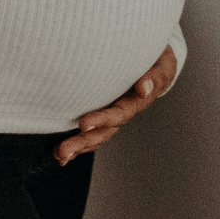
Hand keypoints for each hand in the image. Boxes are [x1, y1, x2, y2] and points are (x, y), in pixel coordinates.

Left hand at [55, 46, 178, 164]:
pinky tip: (59, 154)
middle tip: (62, 151)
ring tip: (59, 156)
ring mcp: (112, 115)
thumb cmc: (156, 62)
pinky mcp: (103, 113)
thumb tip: (143, 89)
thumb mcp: (159, 67)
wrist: (156, 63)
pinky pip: (91, 132)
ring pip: (95, 135)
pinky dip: (77, 142)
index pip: (117, 114)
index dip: (101, 120)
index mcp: (135, 102)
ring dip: (77, 146)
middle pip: (102, 132)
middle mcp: (122, 113)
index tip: (83, 124)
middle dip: (82, 141)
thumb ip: (153, 78)